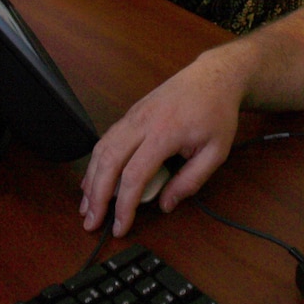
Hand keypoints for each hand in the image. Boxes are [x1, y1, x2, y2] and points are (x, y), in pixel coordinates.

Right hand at [79, 49, 250, 236]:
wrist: (213, 76)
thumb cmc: (216, 113)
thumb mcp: (216, 152)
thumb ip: (190, 181)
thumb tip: (165, 204)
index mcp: (164, 133)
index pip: (134, 175)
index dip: (124, 205)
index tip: (120, 226)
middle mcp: (142, 122)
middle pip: (108, 161)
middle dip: (96, 196)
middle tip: (90, 222)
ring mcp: (133, 115)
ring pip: (101, 149)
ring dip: (90, 180)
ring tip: (86, 206)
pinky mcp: (130, 113)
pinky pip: (106, 139)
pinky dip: (95, 162)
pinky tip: (92, 180)